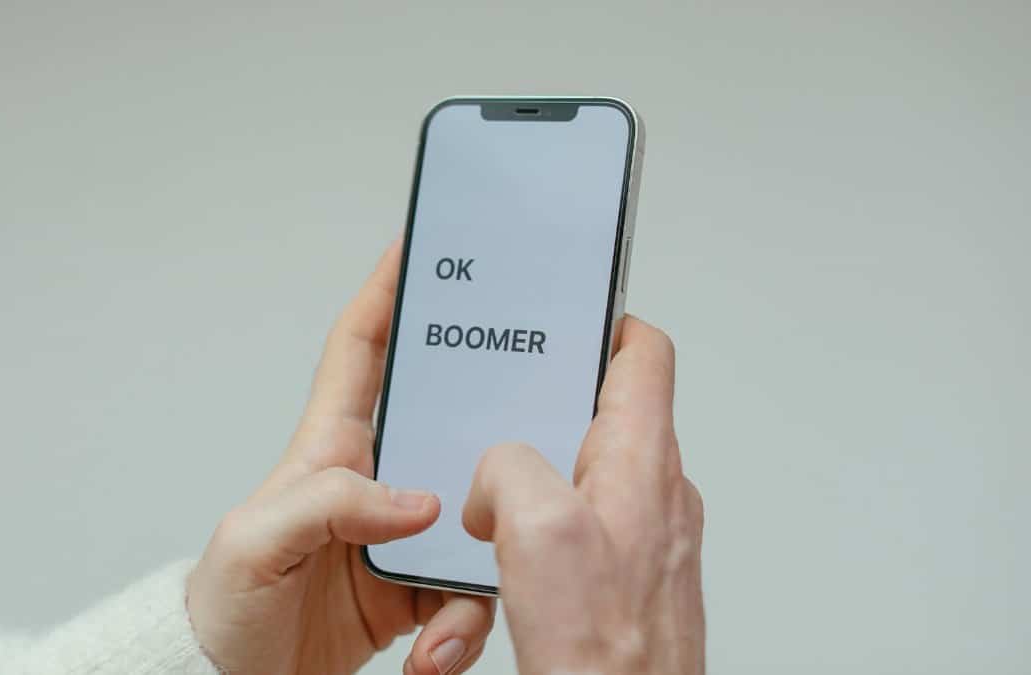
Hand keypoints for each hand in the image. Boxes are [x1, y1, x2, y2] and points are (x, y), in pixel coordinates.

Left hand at [186, 240, 494, 674]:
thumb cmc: (226, 608)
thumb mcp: (257, 542)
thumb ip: (329, 504)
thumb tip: (416, 500)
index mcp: (329, 450)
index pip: (359, 352)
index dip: (386, 293)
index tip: (419, 248)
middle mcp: (374, 482)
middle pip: (446, 426)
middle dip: (488, 418)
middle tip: (530, 410)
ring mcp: (400, 535)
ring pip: (474, 519)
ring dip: (481, 567)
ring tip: (445, 627)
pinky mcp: (417, 588)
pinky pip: (469, 589)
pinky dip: (467, 622)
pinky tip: (439, 651)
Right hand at [463, 318, 704, 674]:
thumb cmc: (606, 657)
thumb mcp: (541, 532)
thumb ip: (514, 469)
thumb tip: (500, 472)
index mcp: (643, 462)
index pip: (642, 355)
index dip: (603, 322)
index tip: (562, 314)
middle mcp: (651, 495)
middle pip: (599, 413)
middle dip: (541, 411)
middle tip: (497, 413)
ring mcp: (639, 538)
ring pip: (578, 475)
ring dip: (530, 480)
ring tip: (488, 500)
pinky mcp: (619, 579)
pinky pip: (573, 528)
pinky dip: (535, 529)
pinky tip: (502, 556)